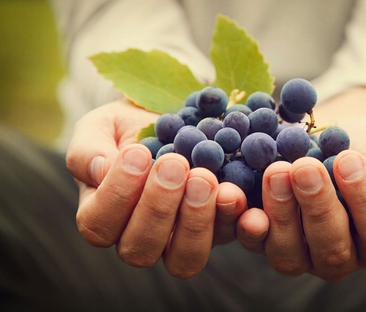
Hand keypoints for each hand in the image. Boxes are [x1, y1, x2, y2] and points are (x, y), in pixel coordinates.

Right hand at [66, 99, 246, 277]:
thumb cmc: (130, 127)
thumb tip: (98, 169)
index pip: (99, 224)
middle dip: (158, 208)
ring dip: (195, 220)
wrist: (173, 119)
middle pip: (141, 249)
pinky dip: (232, 216)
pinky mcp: (218, 229)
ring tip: (203, 177)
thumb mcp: (102, 126)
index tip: (137, 153)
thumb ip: (87, 149)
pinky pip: (227, 235)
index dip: (116, 195)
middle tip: (174, 164)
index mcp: (104, 216)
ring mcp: (181, 238)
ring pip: (185, 258)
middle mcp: (140, 237)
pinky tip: (234, 191)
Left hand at [236, 88, 365, 280]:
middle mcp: (339, 257)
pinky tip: (236, 196)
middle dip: (317, 206)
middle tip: (305, 167)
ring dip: (280, 213)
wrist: (339, 139)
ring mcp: (299, 252)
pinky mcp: (266, 238)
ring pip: (288, 252)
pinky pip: (253, 241)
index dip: (365, 201)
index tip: (350, 160)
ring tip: (277, 171)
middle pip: (330, 248)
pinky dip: (243, 221)